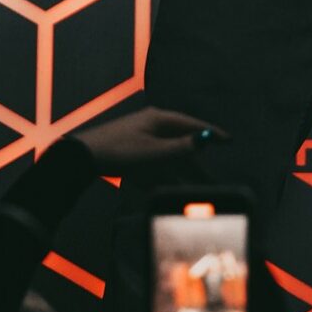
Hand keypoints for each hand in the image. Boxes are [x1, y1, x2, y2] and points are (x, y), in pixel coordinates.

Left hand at [75, 103, 223, 178]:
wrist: (83, 158)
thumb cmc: (120, 151)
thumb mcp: (154, 153)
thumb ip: (181, 148)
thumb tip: (205, 141)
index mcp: (158, 119)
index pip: (191, 125)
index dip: (210, 134)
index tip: (228, 141)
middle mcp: (151, 127)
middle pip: (180, 146)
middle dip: (195, 165)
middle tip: (213, 181)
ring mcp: (140, 141)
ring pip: (166, 159)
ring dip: (179, 176)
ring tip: (194, 192)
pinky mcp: (129, 155)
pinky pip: (152, 167)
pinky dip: (161, 178)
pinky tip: (167, 191)